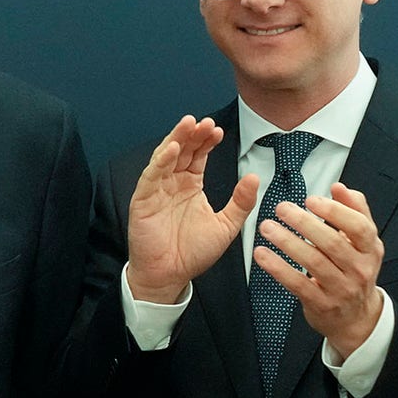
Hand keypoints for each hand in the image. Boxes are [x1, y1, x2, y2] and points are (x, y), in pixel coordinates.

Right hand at [127, 115, 257, 302]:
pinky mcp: (143, 199)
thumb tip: (254, 177)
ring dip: (176, 139)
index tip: (218, 130)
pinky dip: (161, 160)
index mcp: (191, 186)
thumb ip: (240, 202)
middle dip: (193, 134)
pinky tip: (172, 149)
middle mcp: (173, 183)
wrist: (170, 275)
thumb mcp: (225, 226)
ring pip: (166, 156)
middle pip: (183, 150)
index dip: (207, 141)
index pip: (199, 156)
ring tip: (188, 124)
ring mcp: (157, 189)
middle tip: (205, 122)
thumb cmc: (193, 253)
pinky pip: (152, 175)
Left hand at [253, 183, 383, 357]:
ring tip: (267, 227)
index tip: (311, 199)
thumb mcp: (362, 241)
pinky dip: (278, 268)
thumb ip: (354, 210)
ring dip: (287, 242)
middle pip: (332, 243)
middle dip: (304, 223)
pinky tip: (262, 255)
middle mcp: (359, 269)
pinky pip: (297, 284)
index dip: (335, 211)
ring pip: (313, 262)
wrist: (356, 318)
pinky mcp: (321, 304)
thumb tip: (340, 187)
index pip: (359, 227)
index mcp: (370, 249)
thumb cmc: (354, 270)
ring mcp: (341, 289)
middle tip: (282, 208)